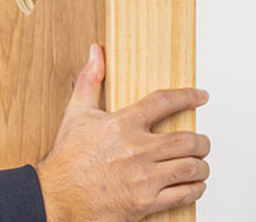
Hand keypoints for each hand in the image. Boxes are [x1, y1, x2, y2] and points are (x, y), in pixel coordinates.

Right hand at [37, 44, 210, 221]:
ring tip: (200, 165)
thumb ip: (90, 80)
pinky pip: (183, 194)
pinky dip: (195, 189)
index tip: (201, 96)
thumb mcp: (76, 114)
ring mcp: (142, 177)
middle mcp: (136, 149)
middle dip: (202, 142)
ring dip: (201, 167)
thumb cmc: (66, 160)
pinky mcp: (144, 203)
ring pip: (191, 168)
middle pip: (188, 140)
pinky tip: (193, 186)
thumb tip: (97, 52)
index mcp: (122, 124)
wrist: (53, 199)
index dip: (189, 97)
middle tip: (202, 144)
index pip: (165, 102)